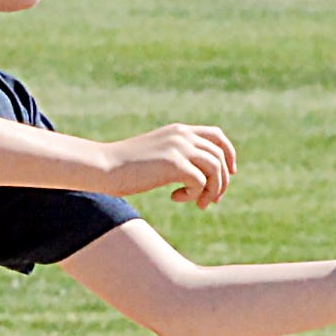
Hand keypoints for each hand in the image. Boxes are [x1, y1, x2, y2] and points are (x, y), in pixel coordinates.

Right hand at [101, 124, 236, 208]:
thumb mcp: (157, 156)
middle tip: (210, 201)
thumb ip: (177, 158)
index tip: (229, 173)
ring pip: (215, 169)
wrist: (106, 166)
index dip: (229, 155)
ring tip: (197, 204)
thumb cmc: (127, 167)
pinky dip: (193, 195)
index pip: (217, 136)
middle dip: (221, 182)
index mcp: (179, 131)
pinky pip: (200, 182)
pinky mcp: (174, 163)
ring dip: (211, 191)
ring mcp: (179, 148)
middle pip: (220, 156)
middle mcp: (182, 135)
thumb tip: (199, 177)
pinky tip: (174, 198)